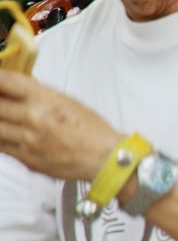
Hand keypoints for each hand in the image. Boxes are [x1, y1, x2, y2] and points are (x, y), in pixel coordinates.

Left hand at [0, 70, 120, 180]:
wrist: (104, 158)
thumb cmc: (92, 130)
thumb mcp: (68, 102)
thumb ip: (40, 96)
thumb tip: (16, 91)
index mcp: (46, 100)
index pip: (6, 82)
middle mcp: (34, 118)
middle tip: (2, 102)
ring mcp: (27, 140)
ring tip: (4, 119)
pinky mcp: (26, 158)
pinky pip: (1, 147)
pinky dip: (1, 139)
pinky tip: (6, 135)